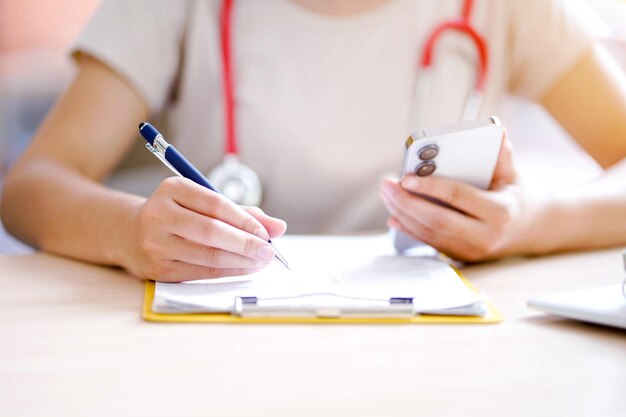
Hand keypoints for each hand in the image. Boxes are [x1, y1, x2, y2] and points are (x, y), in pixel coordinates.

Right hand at [122, 177, 286, 281]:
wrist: (130, 234)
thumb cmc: (178, 215)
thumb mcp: (203, 203)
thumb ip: (241, 213)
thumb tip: (278, 227)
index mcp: (171, 189)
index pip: (215, 204)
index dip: (244, 220)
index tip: (266, 232)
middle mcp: (159, 215)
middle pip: (211, 232)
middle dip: (246, 243)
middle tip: (269, 251)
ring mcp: (155, 244)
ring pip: (208, 255)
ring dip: (241, 261)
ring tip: (262, 261)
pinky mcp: (158, 269)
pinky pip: (201, 272)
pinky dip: (229, 271)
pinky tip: (246, 269)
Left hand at [380, 134, 535, 261]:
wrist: (526, 230)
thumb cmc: (513, 195)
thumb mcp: (513, 174)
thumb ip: (502, 155)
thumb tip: (499, 133)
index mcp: (499, 212)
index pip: (458, 197)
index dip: (430, 188)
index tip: (405, 178)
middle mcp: (485, 236)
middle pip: (437, 220)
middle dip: (407, 202)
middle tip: (387, 186)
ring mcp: (471, 250)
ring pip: (429, 233)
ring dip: (402, 214)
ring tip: (387, 194)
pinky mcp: (459, 256)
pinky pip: (429, 242)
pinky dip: (408, 228)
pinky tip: (393, 214)